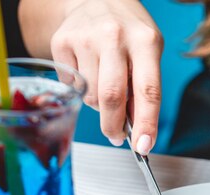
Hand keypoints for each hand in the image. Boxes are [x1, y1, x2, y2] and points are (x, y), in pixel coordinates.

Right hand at [48, 0, 162, 152]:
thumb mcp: (148, 53)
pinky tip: (87, 70)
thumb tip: (134, 129)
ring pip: (90, 96)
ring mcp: (84, 38)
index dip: (146, 123)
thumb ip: (143, 89)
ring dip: (98, 104)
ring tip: (103, 84)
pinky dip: (81, 89)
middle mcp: (114, 37)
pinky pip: (72, 86)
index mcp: (145, 41)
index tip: (143, 146)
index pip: (148, 91)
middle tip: (116, 136)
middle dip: (113, 126)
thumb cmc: (129, 32)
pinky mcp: (61, 42)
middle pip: (111, 97)